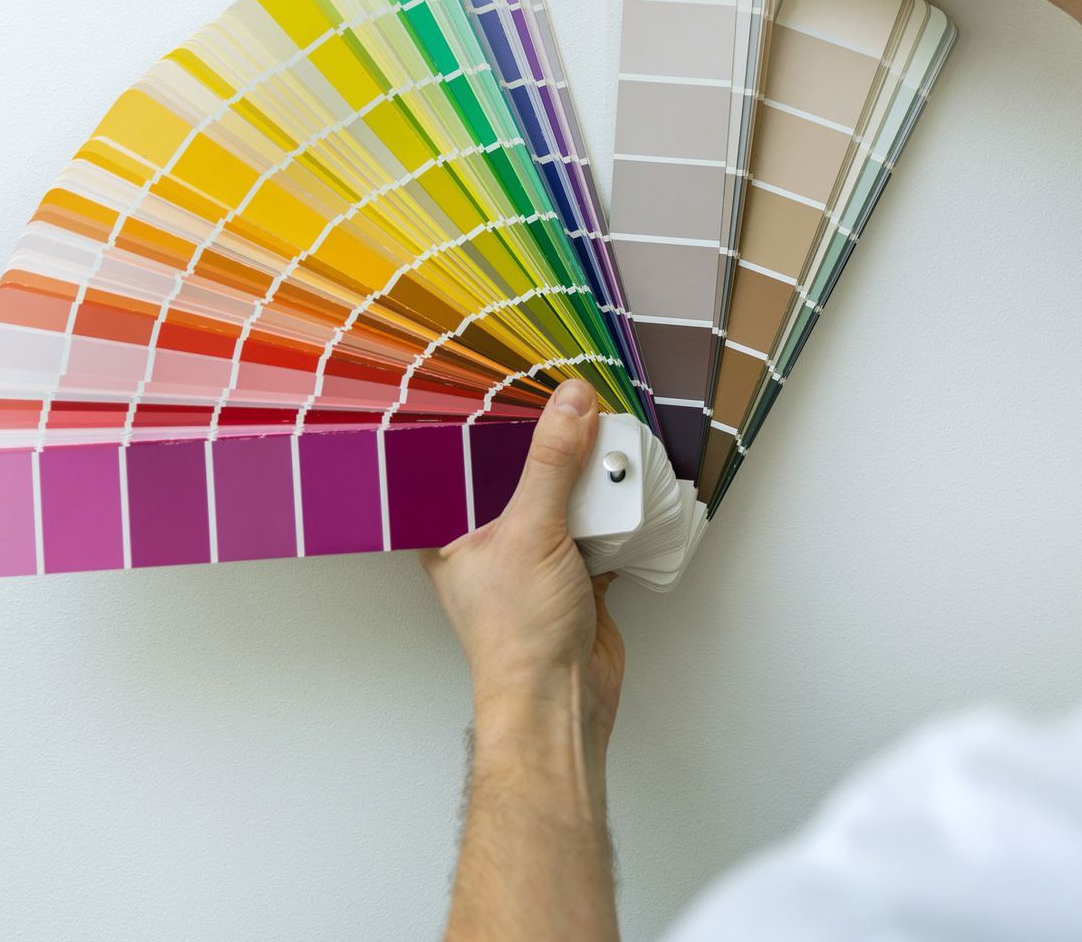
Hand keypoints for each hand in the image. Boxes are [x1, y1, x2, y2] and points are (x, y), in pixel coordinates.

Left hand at [427, 378, 626, 941]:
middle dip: (549, 444)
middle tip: (570, 398)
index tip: (505, 380)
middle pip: (520, 474)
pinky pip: (597, 527)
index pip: (459, 459)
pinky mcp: (576, 576)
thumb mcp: (532, 531)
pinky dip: (615, 510)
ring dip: (589, 476)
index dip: (481, 421)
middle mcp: (489, 541)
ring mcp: (535, 559)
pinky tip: (630, 485)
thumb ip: (553, 463)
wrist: (562, 701)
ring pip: (563, 499)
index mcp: (451, 530)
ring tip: (605, 431)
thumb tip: (572, 403)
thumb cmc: (517, 635)